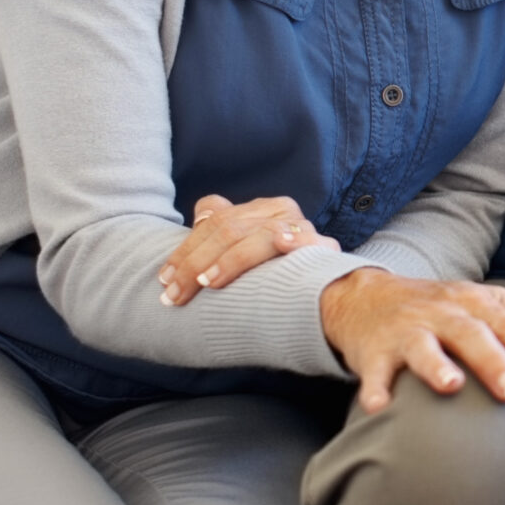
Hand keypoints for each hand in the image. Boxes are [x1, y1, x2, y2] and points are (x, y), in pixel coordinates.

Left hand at [158, 195, 336, 305]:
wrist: (339, 294)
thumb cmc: (287, 278)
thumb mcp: (252, 253)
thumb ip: (229, 233)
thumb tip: (203, 213)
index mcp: (262, 209)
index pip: (214, 217)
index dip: (186, 246)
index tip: (165, 277)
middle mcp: (280, 211)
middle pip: (226, 227)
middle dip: (192, 263)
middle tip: (172, 296)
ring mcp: (301, 227)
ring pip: (252, 235)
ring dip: (225, 262)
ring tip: (202, 285)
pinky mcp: (321, 247)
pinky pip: (298, 241)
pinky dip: (283, 244)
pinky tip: (275, 251)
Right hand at [319, 271, 504, 413]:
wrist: (366, 297)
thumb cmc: (438, 308)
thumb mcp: (481, 302)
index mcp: (473, 301)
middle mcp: (441, 312)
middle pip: (472, 333)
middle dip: (495, 360)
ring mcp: (406, 329)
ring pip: (424, 345)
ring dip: (437, 365)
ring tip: (452, 386)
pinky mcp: (373, 350)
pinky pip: (374, 370)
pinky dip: (375, 387)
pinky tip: (380, 408)